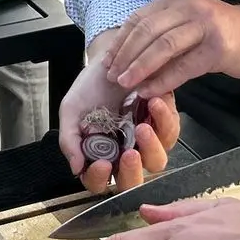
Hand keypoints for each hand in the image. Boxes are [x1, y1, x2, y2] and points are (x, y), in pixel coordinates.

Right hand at [59, 42, 178, 194]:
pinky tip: (153, 102)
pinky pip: (170, 131)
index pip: (98, 182)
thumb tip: (76, 168)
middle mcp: (123, 153)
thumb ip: (69, 139)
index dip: (99, 179)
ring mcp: (146, 142)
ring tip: (142, 126)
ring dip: (150, 147)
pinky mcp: (164, 124)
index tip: (100, 163)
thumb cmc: (90, 87)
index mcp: (99, 155)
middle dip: (131, 171)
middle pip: (132, 181)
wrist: (110, 58)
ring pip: (156, 161)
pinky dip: (164, 119)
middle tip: (129, 154)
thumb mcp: (72, 109)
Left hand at [105, 0, 239, 101]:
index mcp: (176, 0)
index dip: (121, 42)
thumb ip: (164, 34)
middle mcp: (188, 7)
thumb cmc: (223, 32)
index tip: (107, 62)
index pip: (139, 19)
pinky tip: (150, 91)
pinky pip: (184, 66)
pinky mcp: (218, 47)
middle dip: (126, 55)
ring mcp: (204, 25)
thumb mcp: (189, 24)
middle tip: (112, 76)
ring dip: (140, 67)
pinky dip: (163, 80)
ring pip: (163, 46)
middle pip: (147, 30)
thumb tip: (129, 59)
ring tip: (126, 84)